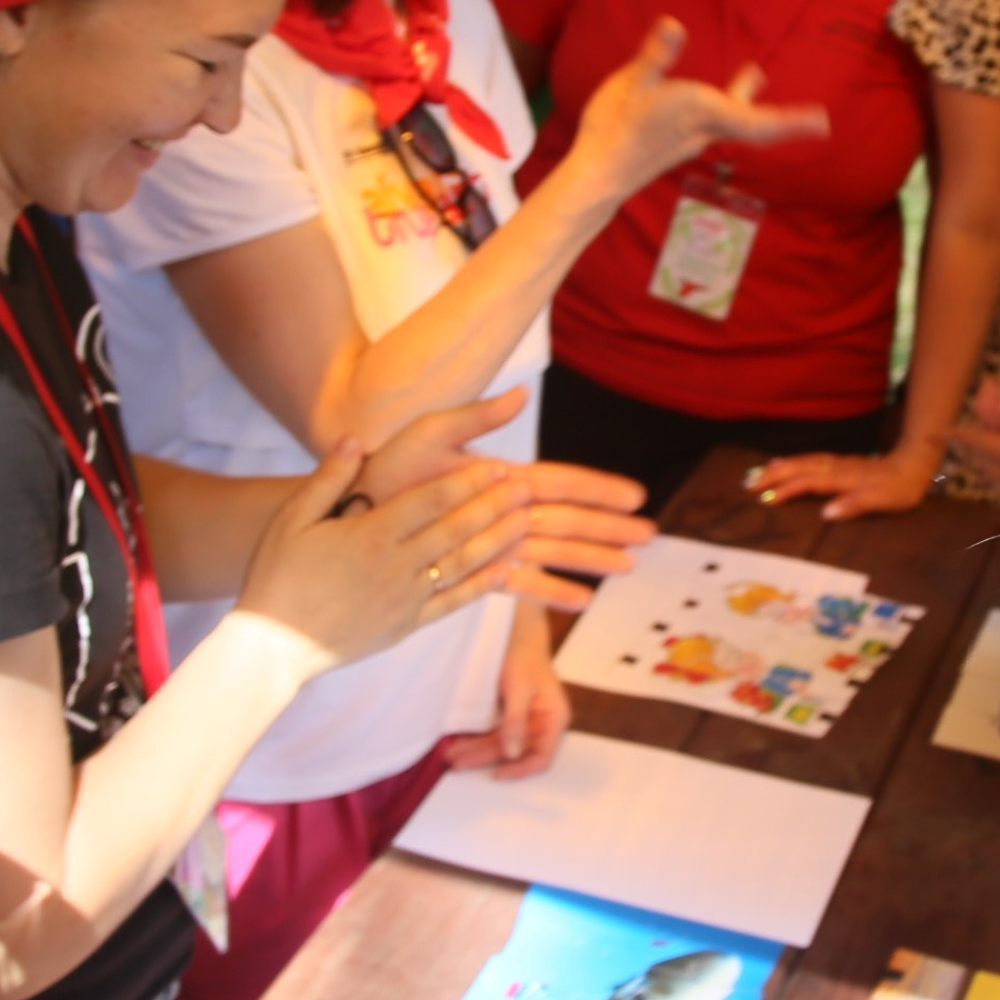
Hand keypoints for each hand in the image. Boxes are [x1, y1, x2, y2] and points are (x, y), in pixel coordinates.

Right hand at [233, 441, 537, 668]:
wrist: (271, 648)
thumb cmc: (276, 577)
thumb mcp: (292, 520)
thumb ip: (328, 479)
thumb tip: (355, 439)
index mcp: (370, 535)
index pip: (430, 501)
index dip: (468, 482)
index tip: (497, 466)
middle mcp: (395, 567)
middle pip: (455, 530)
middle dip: (493, 506)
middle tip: (526, 486)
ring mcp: (404, 599)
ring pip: (462, 565)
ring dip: (497, 541)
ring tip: (525, 522)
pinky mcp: (405, 626)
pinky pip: (452, 602)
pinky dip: (481, 586)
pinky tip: (506, 571)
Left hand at [358, 395, 652, 610]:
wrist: (351, 507)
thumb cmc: (387, 467)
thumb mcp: (429, 433)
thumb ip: (476, 417)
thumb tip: (521, 397)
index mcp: (499, 476)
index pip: (560, 482)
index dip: (597, 489)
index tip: (634, 495)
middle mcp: (502, 509)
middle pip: (566, 519)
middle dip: (607, 528)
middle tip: (648, 536)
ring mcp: (491, 540)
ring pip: (551, 550)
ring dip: (589, 558)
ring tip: (627, 568)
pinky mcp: (474, 567)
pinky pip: (517, 581)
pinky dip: (548, 591)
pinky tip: (580, 602)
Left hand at [445, 608, 569, 777]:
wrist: (516, 632)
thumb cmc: (524, 657)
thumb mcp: (519, 689)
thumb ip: (515, 722)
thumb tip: (511, 754)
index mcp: (554, 719)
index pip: (542, 757)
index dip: (521, 770)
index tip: (496, 774)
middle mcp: (541, 724)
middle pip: (514, 752)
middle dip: (485, 758)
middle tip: (456, 762)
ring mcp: (525, 721)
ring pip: (500, 744)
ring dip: (476, 750)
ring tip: (450, 755)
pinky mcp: (510, 715)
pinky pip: (493, 733)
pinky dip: (476, 739)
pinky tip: (458, 743)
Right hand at [567, 15, 829, 203]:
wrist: (598, 174)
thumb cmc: (614, 128)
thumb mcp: (632, 84)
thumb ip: (656, 55)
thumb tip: (674, 25)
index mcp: (700, 113)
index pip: (757, 121)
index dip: (791, 121)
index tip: (822, 122)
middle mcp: (704, 130)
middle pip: (755, 126)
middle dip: (788, 121)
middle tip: (821, 121)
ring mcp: (692, 138)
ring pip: (733, 122)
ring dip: (751, 101)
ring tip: (756, 73)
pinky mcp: (680, 140)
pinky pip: (715, 123)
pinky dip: (727, 106)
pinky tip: (717, 94)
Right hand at [748, 436, 942, 521]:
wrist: (915, 464)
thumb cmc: (900, 488)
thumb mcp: (884, 500)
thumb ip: (855, 504)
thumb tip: (827, 513)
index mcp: (844, 479)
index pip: (809, 482)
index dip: (787, 490)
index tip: (766, 500)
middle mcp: (836, 468)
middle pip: (799, 468)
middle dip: (773, 475)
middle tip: (749, 483)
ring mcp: (838, 463)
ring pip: (803, 462)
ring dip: (779, 467)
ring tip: (758, 472)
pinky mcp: (840, 463)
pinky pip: (810, 460)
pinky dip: (793, 462)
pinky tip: (784, 463)